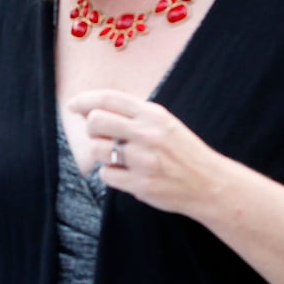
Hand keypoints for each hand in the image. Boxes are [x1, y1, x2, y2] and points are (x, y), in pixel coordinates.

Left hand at [68, 89, 224, 216]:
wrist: (210, 184)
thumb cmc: (182, 152)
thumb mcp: (164, 123)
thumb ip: (134, 115)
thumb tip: (91, 110)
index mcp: (154, 114)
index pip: (110, 98)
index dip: (86, 99)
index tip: (73, 104)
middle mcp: (148, 134)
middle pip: (96, 121)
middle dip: (91, 129)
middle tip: (101, 136)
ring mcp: (144, 160)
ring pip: (97, 149)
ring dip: (101, 153)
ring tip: (117, 157)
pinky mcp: (141, 185)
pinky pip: (106, 175)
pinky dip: (111, 175)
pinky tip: (127, 174)